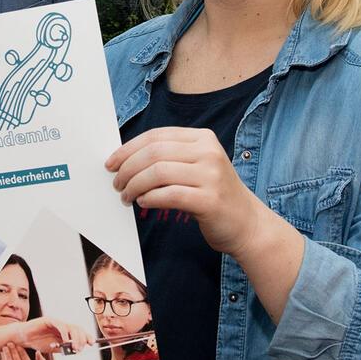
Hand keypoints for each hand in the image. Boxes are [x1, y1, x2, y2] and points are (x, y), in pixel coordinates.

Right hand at [14, 316, 91, 353]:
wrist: (23, 338)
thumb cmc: (37, 343)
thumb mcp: (53, 348)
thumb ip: (64, 348)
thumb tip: (76, 350)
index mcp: (64, 331)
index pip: (78, 332)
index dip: (86, 336)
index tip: (92, 342)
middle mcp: (62, 325)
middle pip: (77, 328)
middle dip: (82, 338)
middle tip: (82, 348)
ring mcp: (56, 322)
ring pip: (71, 327)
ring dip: (75, 338)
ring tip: (75, 348)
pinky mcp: (49, 320)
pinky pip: (60, 326)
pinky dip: (65, 334)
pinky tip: (66, 342)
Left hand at [106, 127, 263, 258]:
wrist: (247, 223)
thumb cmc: (214, 195)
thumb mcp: (197, 167)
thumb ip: (169, 158)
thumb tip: (126, 159)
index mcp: (203, 138)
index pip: (156, 136)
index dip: (128, 148)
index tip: (112, 162)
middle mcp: (209, 152)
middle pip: (154, 152)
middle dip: (128, 168)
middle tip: (117, 183)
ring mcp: (211, 175)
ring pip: (158, 172)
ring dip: (134, 185)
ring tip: (127, 196)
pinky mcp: (210, 200)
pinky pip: (168, 195)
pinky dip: (149, 198)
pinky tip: (143, 203)